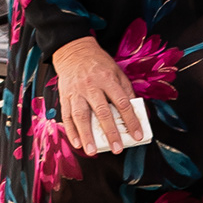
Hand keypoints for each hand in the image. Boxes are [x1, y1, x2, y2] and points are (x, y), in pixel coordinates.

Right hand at [53, 36, 146, 156]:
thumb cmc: (98, 63)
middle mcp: (91, 86)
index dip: (131, 120)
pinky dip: (71, 130)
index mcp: (108, 79)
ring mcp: (76, 92)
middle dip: (110, 132)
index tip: (137, 135)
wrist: (73, 50)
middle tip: (117, 149)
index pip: (123, 103)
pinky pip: (67, 115)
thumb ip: (125, 90)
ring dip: (87, 135)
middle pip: (102, 112)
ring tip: (92, 151)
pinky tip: (77, 143)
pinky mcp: (65, 96)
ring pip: (81, 116)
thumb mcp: (116, 71)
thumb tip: (136, 110)